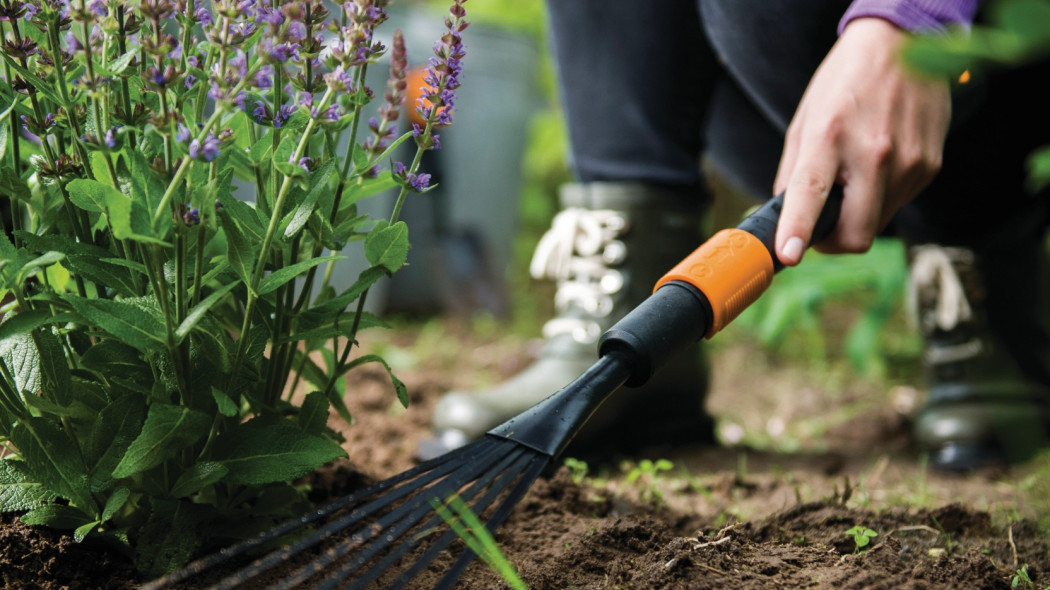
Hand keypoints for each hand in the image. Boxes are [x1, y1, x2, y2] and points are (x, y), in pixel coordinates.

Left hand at [773, 17, 951, 265]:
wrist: (902, 41)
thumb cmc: (843, 82)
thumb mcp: (804, 122)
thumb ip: (793, 175)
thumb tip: (787, 220)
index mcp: (830, 136)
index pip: (811, 192)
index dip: (798, 227)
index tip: (788, 254)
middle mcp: (874, 152)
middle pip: (856, 235)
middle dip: (834, 242)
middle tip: (820, 228)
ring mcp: (908, 161)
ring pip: (877, 224)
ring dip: (858, 215)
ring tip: (853, 175)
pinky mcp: (931, 165)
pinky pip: (898, 203)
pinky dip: (880, 197)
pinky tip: (878, 163)